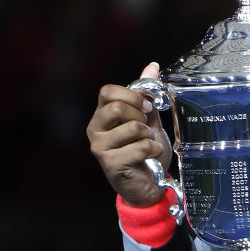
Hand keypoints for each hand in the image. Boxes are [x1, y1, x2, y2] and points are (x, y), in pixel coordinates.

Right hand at [87, 62, 172, 207]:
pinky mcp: (112, 164)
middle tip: (146, 127)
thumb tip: (151, 66)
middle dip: (141, 116)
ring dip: (149, 135)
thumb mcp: (148, 119)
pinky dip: (154, 149)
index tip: (146, 106)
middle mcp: (95, 130)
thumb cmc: (144, 151)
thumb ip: (147, 95)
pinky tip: (149, 156)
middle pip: (117, 107)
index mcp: (102, 115)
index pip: (107, 91)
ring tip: (147, 144)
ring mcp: (101, 148)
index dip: (132, 94)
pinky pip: (141, 147)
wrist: (149, 183)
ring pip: (133, 127)